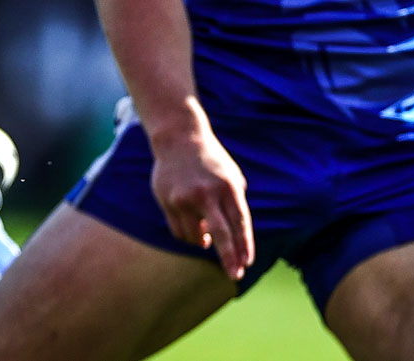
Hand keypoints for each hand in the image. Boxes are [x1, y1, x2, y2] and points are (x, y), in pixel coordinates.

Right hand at [146, 110, 253, 282]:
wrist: (179, 138)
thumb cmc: (211, 161)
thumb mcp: (231, 176)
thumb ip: (234, 205)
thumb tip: (233, 238)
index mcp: (227, 186)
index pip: (239, 222)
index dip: (244, 245)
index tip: (246, 264)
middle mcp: (206, 193)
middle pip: (220, 233)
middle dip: (229, 257)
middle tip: (234, 275)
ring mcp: (184, 197)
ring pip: (196, 236)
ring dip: (203, 241)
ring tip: (206, 237)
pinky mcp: (167, 200)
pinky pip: (179, 230)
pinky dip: (188, 235)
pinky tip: (194, 229)